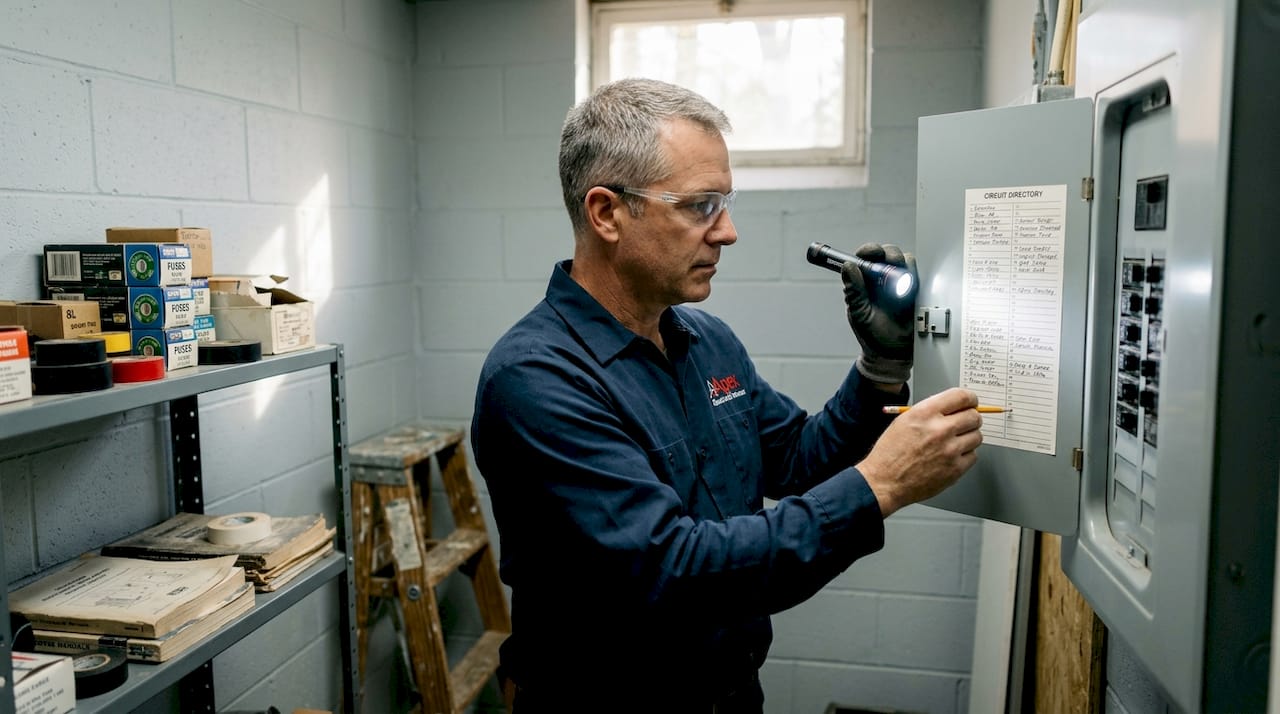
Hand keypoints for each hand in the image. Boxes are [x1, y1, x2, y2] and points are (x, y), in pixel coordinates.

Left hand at [841, 243, 917, 383]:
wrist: (895, 354)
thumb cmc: (873, 334)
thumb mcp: (860, 314)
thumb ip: (853, 291)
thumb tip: (849, 267)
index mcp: (865, 281)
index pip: (866, 257)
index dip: (869, 250)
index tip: (872, 252)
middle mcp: (883, 278)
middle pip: (889, 253)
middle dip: (891, 254)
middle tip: (893, 264)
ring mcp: (902, 283)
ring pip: (907, 261)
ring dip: (906, 267)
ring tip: (903, 287)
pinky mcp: (919, 290)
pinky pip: (922, 276)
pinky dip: (919, 278)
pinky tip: (913, 293)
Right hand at [856, 388, 983, 516]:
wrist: (884, 482)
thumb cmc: (890, 453)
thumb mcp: (904, 421)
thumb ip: (930, 411)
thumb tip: (954, 408)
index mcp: (924, 413)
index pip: (961, 397)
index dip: (970, 399)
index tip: (971, 402)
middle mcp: (939, 429)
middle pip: (974, 416)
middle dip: (970, 419)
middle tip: (963, 424)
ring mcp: (949, 450)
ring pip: (977, 436)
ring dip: (968, 438)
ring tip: (953, 442)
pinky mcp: (955, 469)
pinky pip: (973, 456)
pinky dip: (965, 456)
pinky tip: (950, 457)